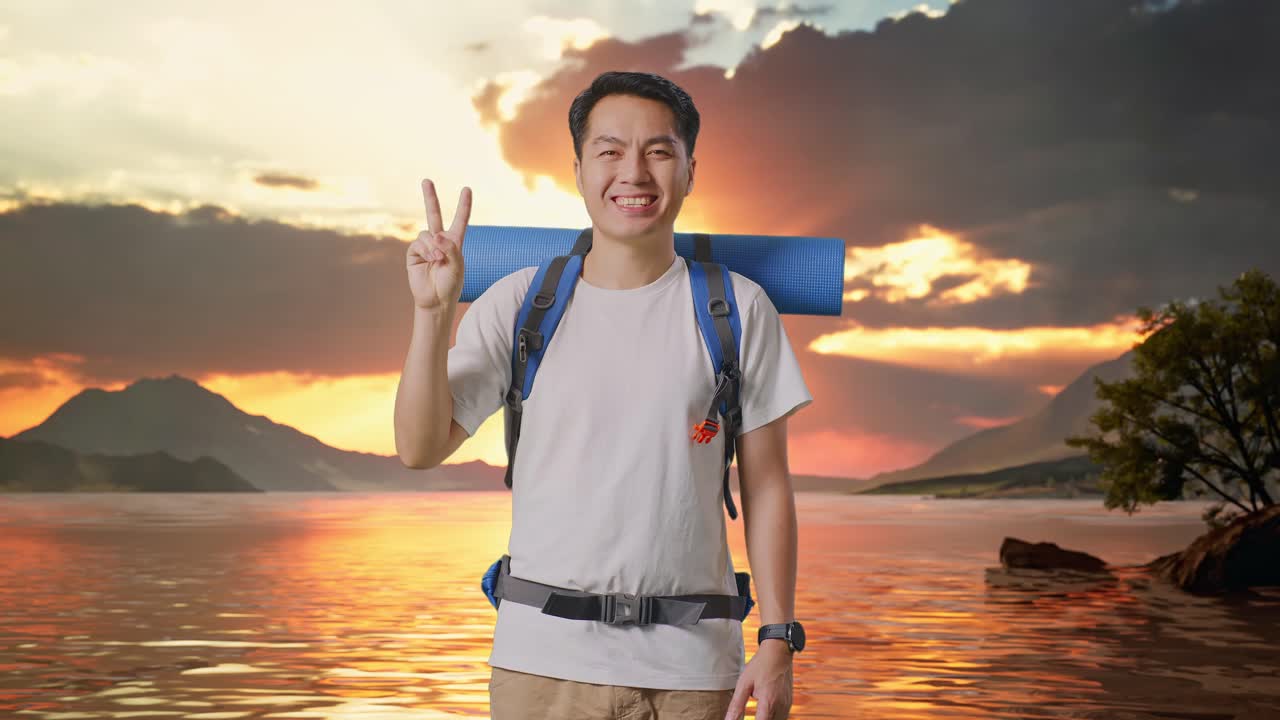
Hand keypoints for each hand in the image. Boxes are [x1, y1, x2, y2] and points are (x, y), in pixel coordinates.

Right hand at [407, 178, 470, 310]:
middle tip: (426, 180)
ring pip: (427, 234)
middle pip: (433, 214)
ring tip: (438, 260)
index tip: (467, 189)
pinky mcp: (413, 253)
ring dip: (434, 246)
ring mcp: (425, 246)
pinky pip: (419, 243)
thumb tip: (435, 235)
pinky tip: (430, 260)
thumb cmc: (450, 284)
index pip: (460, 220)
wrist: (435, 300)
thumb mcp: (457, 266)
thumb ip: (450, 248)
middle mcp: (439, 241)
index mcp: (454, 242)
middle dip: (429, 197)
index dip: (463, 205)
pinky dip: (426, 250)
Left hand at [725, 641, 792, 719]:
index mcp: (768, 702)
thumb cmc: (760, 665)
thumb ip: (737, 705)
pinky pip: (782, 717)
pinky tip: (764, 712)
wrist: (778, 652)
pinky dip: (773, 717)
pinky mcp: (789, 702)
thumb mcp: (744, 683)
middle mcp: (780, 706)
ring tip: (756, 714)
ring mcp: (787, 705)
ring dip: (766, 719)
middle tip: (751, 714)